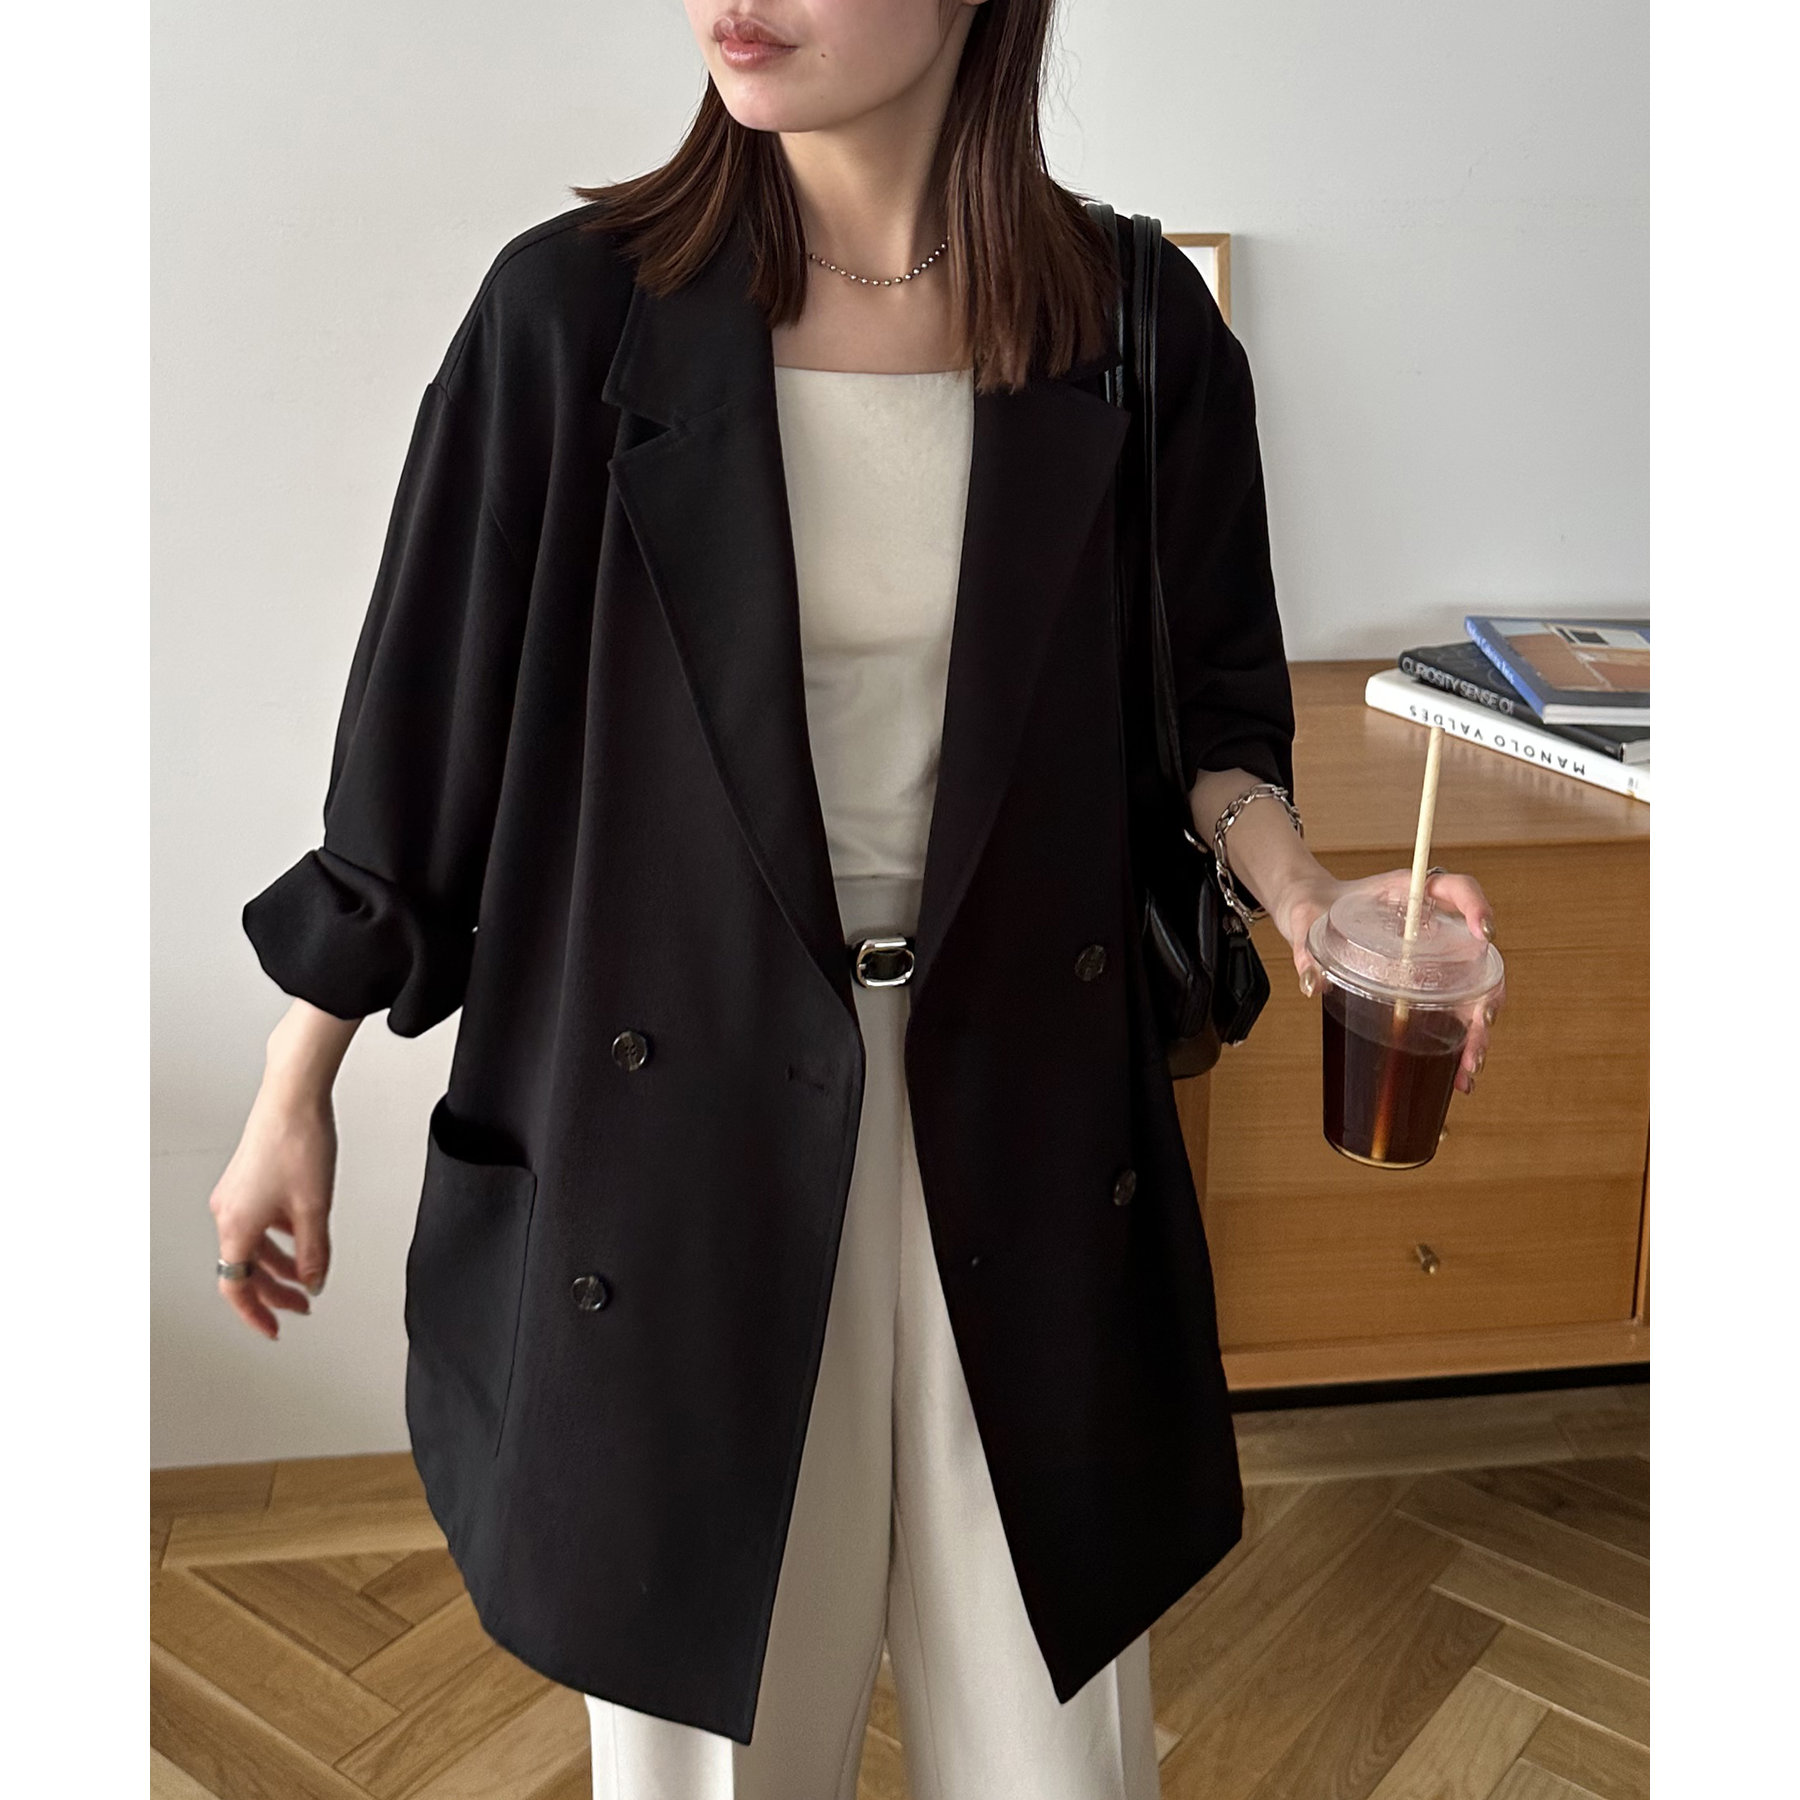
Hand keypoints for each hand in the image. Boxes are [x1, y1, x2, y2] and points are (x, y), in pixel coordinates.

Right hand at [208, 1087, 337, 1338]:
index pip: (237, 1286)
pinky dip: (279, 1237)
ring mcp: (236, 1195)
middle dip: (275, 1291)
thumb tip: (313, 1284)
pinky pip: (259, 1222)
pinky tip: (303, 1236)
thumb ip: (314, 1253)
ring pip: (255, 1245)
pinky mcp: (247, 1180)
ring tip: (310, 1274)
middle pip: (246, 1268)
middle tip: (302, 1306)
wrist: (293, 1096)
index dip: (256, 1313)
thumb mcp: (314, 1208)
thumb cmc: (299, 1143)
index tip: (274, 1328)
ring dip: (281, 1264)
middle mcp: (228, 1212)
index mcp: (236, 1225)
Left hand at [1271, 868, 1504, 1095]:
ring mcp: (1433, 959)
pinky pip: (1450, 1014)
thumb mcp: (1306, 921)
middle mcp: (1434, 926)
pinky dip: (1457, 1045)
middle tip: (1482, 1025)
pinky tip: (1456, 1076)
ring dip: (1477, 1031)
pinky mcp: (1424, 987)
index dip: (1478, 906)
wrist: (1310, 917)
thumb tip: (1310, 983)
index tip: (1484, 933)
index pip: (1458, 889)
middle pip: (1477, 958)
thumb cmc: (1315, 910)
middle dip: (1487, 994)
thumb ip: (1306, 947)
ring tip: (1469, 1067)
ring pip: (1471, 994)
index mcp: (1411, 894)